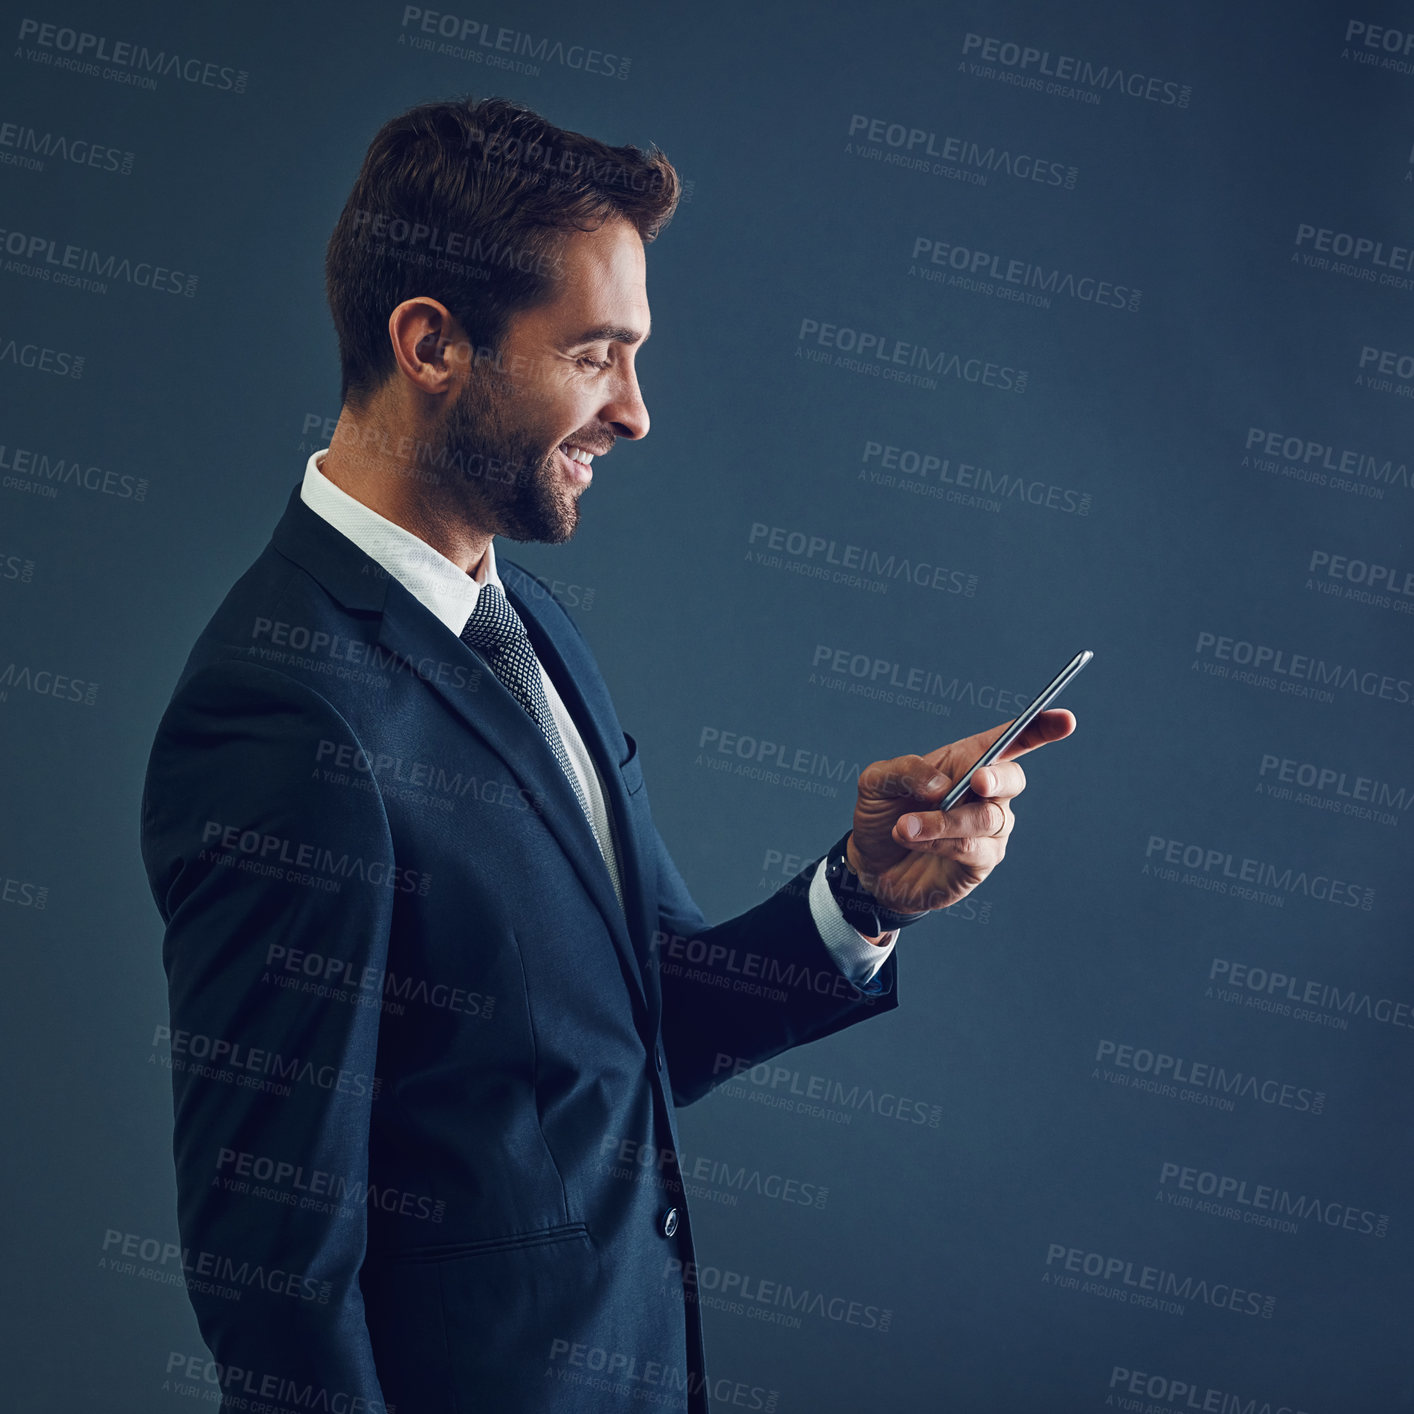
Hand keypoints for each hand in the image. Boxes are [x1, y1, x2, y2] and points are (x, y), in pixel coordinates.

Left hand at [844, 710, 1075, 915]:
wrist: (871, 866)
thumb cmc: (881, 815)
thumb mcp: (877, 782)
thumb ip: (905, 770)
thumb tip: (940, 785)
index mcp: (966, 761)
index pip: (1011, 740)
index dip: (1040, 729)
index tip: (1065, 720)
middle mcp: (986, 793)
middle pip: (1012, 778)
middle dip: (997, 777)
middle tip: (976, 781)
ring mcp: (988, 829)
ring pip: (986, 818)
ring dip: (945, 821)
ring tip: (905, 827)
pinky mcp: (981, 861)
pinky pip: (972, 848)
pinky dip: (940, 842)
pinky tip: (913, 839)